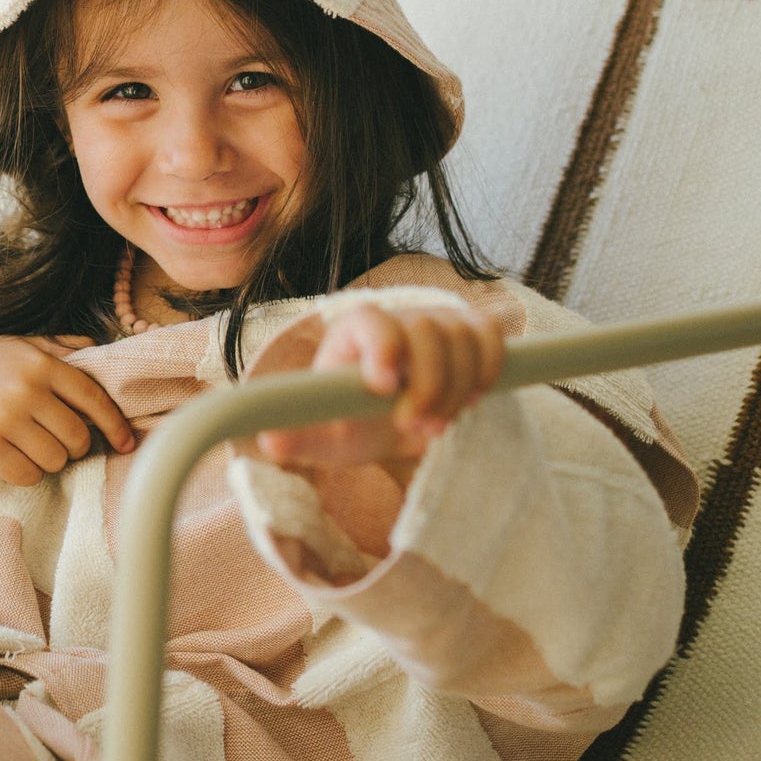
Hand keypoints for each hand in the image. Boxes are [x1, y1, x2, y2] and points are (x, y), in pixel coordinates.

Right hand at [0, 335, 136, 487]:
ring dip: (51, 461)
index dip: (116, 425)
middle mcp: (26, 388)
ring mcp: (4, 418)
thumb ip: (58, 346)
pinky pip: (27, 475)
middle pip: (77, 437)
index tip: (127, 444)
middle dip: (75, 446)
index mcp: (41, 363)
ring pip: (55, 460)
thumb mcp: (18, 345)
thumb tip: (98, 349)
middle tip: (61, 442)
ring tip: (34, 448)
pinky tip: (16, 460)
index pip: (93, 399)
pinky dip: (28, 474)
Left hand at [254, 299, 505, 471]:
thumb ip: (300, 437)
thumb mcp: (325, 436)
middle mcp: (398, 318)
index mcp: (355, 331)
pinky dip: (489, 367)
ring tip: (438, 424)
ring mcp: (437, 322)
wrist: (385, 420)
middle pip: (427, 333)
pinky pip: (491, 337)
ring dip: (458, 389)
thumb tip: (270, 443)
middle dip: (429, 386)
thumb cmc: (352, 422)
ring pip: (463, 339)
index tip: (383, 387)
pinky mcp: (469, 334)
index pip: (374, 322)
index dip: (384, 348)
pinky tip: (471, 399)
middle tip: (417, 428)